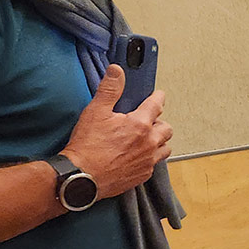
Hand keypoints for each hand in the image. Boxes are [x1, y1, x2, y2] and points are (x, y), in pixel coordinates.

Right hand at [62, 65, 172, 197]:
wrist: (82, 177)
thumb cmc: (87, 145)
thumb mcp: (95, 112)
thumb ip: (109, 90)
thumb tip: (117, 71)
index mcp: (140, 124)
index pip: (156, 105)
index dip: (158, 98)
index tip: (159, 96)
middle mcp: (149, 142)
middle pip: (166, 128)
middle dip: (159, 122)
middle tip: (149, 121)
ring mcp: (148, 160)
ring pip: (165, 148)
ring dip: (159, 141)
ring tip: (148, 139)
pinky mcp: (143, 174)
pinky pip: (155, 163)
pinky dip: (151, 158)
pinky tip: (140, 156)